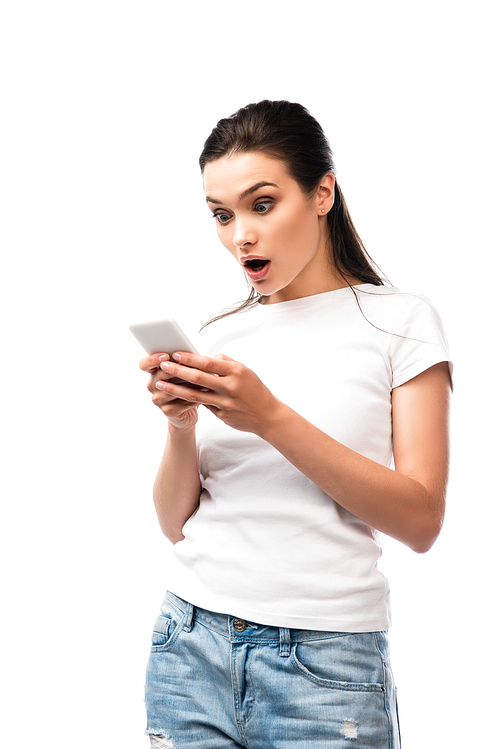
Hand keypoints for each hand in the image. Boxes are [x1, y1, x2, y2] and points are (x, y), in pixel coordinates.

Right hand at [139, 353, 198, 429]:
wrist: (188, 412)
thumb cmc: (189, 388)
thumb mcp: (187, 372)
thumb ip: (186, 362)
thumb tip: (195, 353)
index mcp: (154, 372)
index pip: (144, 364)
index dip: (152, 359)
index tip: (166, 356)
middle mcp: (152, 385)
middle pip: (161, 374)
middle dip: (179, 369)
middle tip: (193, 364)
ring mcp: (158, 399)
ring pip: (173, 388)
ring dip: (190, 383)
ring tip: (205, 378)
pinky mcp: (167, 411)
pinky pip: (182, 401)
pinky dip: (196, 396)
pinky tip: (207, 393)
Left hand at [158, 352, 284, 434]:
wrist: (268, 415)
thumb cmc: (256, 390)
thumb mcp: (246, 371)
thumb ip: (226, 363)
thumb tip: (208, 357)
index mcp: (236, 372)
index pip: (208, 362)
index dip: (190, 358)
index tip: (176, 354)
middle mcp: (230, 386)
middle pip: (198, 378)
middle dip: (178, 371)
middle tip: (163, 366)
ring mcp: (225, 402)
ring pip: (195, 395)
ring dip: (175, 389)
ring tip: (160, 384)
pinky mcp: (221, 415)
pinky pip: (202, 405)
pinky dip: (187, 401)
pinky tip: (174, 397)